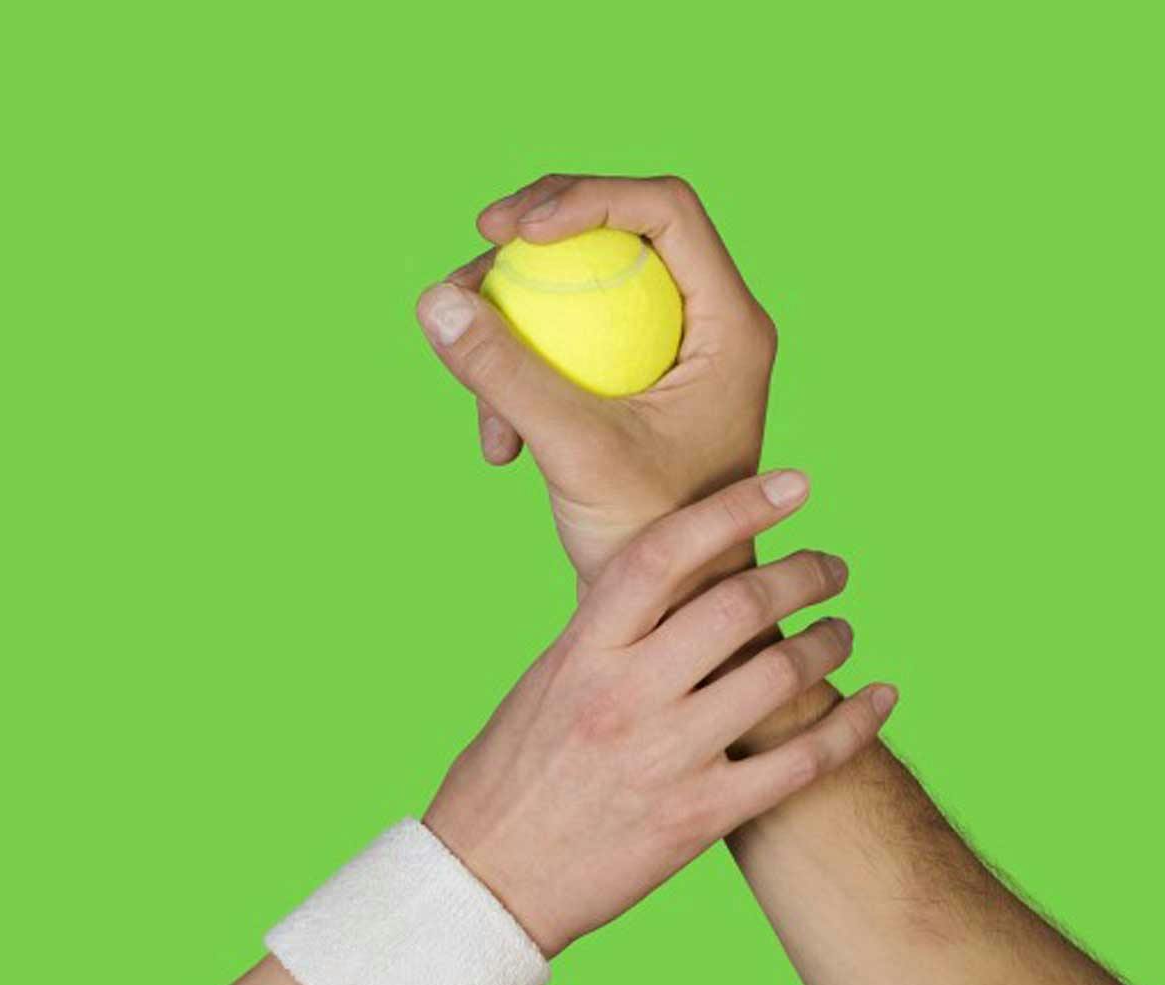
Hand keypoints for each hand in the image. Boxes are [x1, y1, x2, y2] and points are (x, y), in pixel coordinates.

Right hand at [416, 174, 775, 581]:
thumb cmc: (646, 541)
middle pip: (617, 228)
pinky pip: (563, 338)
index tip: (512, 232)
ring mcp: (666, 350)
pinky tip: (500, 447)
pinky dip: (516, 373)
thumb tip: (433, 298)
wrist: (667, 608)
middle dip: (533, 240)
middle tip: (469, 266)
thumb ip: (507, 374)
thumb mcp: (575, 451)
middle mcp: (707, 323)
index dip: (587, 197)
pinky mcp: (628, 379)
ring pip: (579, 283)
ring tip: (485, 412)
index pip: (667, 210)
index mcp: (731, 324)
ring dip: (510, 324)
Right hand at [423, 472, 897, 956]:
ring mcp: (667, 757)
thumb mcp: (547, 680)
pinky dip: (853, 724)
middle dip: (805, 574)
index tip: (793, 486)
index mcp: (583, 650)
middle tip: (833, 567)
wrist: (487, 882)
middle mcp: (626, 694)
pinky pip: (801, 762)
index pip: (666, 553)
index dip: (737, 508)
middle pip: (740, 605)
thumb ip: (610, 632)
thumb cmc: (511, 775)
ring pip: (779, 674)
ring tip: (843, 631)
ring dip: (830, 642)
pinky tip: (881, 700)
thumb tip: (673, 582)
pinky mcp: (701, 817)